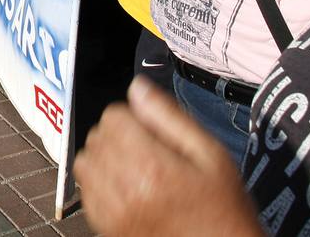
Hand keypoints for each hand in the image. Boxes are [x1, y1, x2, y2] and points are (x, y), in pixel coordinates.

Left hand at [76, 78, 260, 236]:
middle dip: (118, 135)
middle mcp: (126, 189)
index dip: (134, 117)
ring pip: (85, 162)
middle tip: (148, 150)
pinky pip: (85, 192)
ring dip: (104, 157)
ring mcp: (113, 212)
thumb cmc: (224, 208)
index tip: (153, 131)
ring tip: (134, 167)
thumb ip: (170, 117)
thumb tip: (138, 87)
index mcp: (152, 166)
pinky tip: (126, 188)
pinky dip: (99, 183)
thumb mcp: (211, 156)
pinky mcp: (107, 227)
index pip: (113, 116)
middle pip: (97, 136)